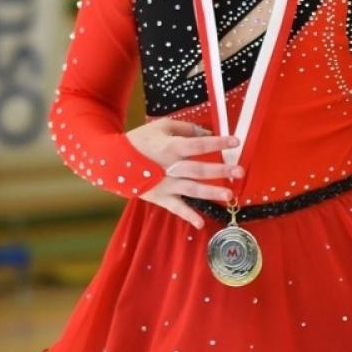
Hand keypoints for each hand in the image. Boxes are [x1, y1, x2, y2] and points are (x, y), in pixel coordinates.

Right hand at [125, 118, 241, 228]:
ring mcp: (165, 184)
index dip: (218, 143)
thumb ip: (185, 128)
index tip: (236, 142)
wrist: (112, 161)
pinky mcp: (159, 197)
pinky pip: (176, 208)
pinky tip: (201, 223)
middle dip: (220, 171)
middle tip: (240, 172)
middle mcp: (170, 167)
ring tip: (229, 195)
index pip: (199, 144)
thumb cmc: (139, 141)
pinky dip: (188, 216)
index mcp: (171, 147)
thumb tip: (206, 132)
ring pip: (191, 189)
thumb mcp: (161, 127)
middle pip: (199, 169)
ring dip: (210, 192)